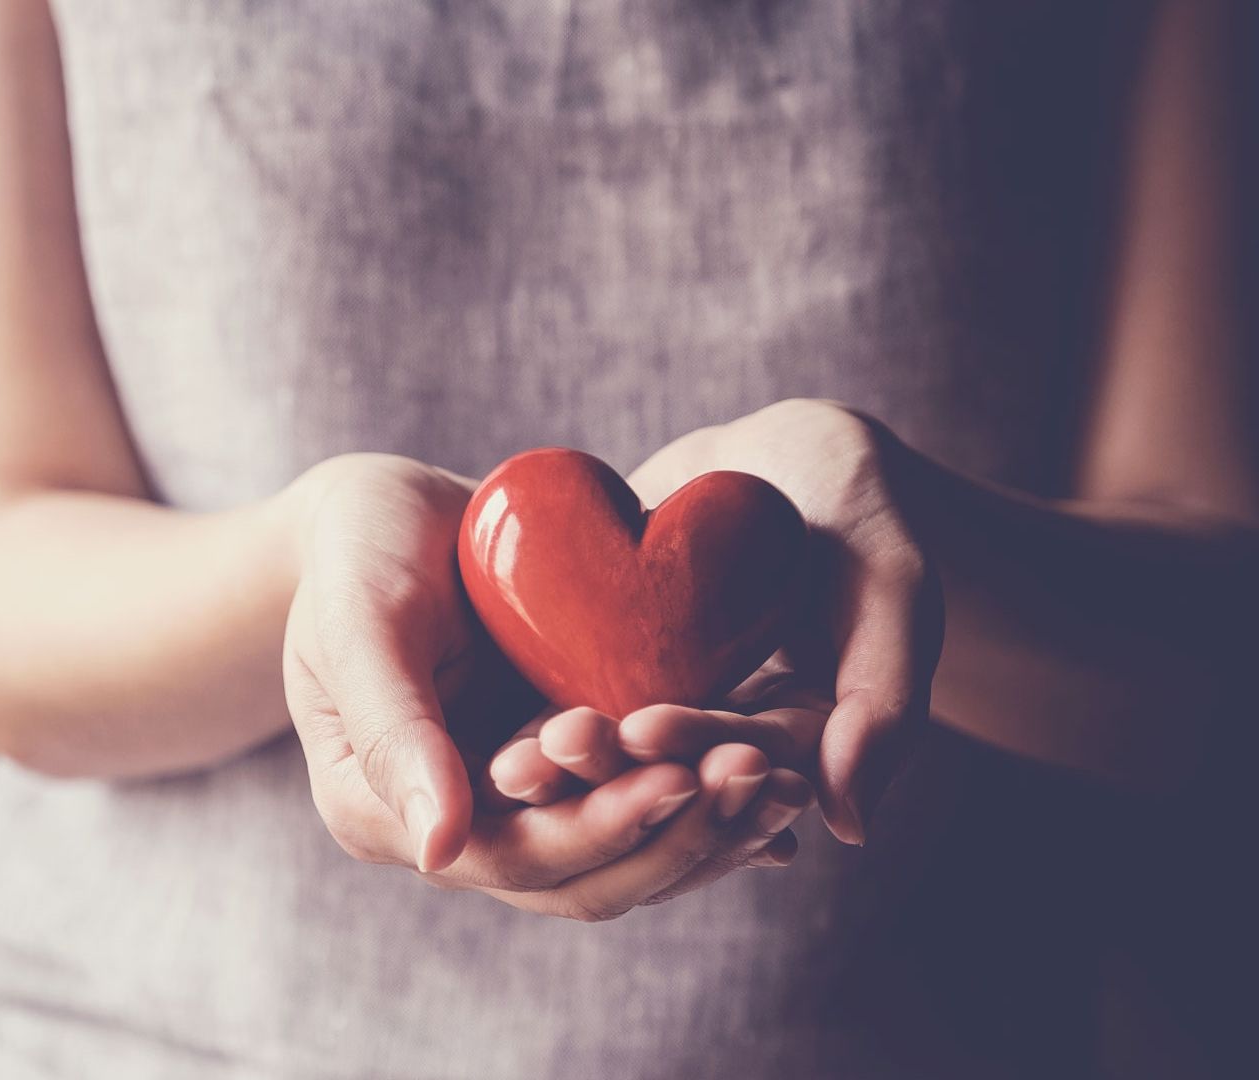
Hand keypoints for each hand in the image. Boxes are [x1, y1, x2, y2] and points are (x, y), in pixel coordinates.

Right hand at [283, 453, 818, 919]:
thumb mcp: (359, 624)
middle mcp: (457, 830)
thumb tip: (439, 850)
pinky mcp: (565, 766)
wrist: (381, 514)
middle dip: (676, 837)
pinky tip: (780, 774)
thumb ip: (393, 730)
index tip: (676, 779)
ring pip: (625, 854)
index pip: (511, 859)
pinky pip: (642, 800)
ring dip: (709, 829)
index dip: (598, 831)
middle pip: (582, 878)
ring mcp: (516, 802)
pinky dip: (709, 797)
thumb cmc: (353, 555)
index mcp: (385, 816)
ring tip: (786, 781)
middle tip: (759, 779)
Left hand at [490, 400, 943, 843]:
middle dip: (609, 763)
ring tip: (508, 760)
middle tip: (552, 749)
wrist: (794, 455)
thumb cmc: (864, 511)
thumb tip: (852, 828)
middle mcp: (721, 738)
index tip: (646, 726)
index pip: (741, 754)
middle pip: (664, 762)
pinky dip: (534, 710)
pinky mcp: (607, 667)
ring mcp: (660, 704)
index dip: (695, 743)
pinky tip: (487, 721)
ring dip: (560, 756)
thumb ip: (886, 701)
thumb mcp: (895, 589)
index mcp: (796, 744)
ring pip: (607, 740)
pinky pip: (569, 691)